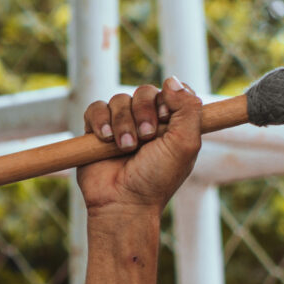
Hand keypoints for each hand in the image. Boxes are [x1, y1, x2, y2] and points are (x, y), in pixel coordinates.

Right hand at [76, 81, 204, 216]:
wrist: (123, 202)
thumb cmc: (157, 179)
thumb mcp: (186, 144)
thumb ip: (188, 109)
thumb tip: (171, 80)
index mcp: (172, 124)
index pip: (172, 91)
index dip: (168, 99)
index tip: (166, 118)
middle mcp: (147, 121)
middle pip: (144, 91)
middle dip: (144, 111)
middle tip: (146, 138)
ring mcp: (121, 125)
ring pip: (119, 99)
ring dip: (123, 123)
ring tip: (125, 148)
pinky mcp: (96, 131)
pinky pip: (95, 108)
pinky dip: (100, 120)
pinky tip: (105, 138)